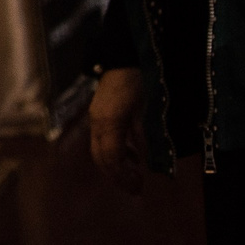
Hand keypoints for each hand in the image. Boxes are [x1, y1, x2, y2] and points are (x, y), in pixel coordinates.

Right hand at [88, 67, 144, 193]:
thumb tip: (147, 159)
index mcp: (109, 123)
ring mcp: (97, 117)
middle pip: (100, 157)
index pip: (110, 158)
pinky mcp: (100, 113)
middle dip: (116, 176)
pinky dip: (116, 152)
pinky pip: (103, 139)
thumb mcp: (146, 110)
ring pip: (99, 150)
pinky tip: (132, 156)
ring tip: (135, 176)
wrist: (124, 56)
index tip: (138, 187)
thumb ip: (144, 135)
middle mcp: (98, 122)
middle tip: (135, 188)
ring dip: (115, 166)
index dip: (123, 176)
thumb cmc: (139, 81)